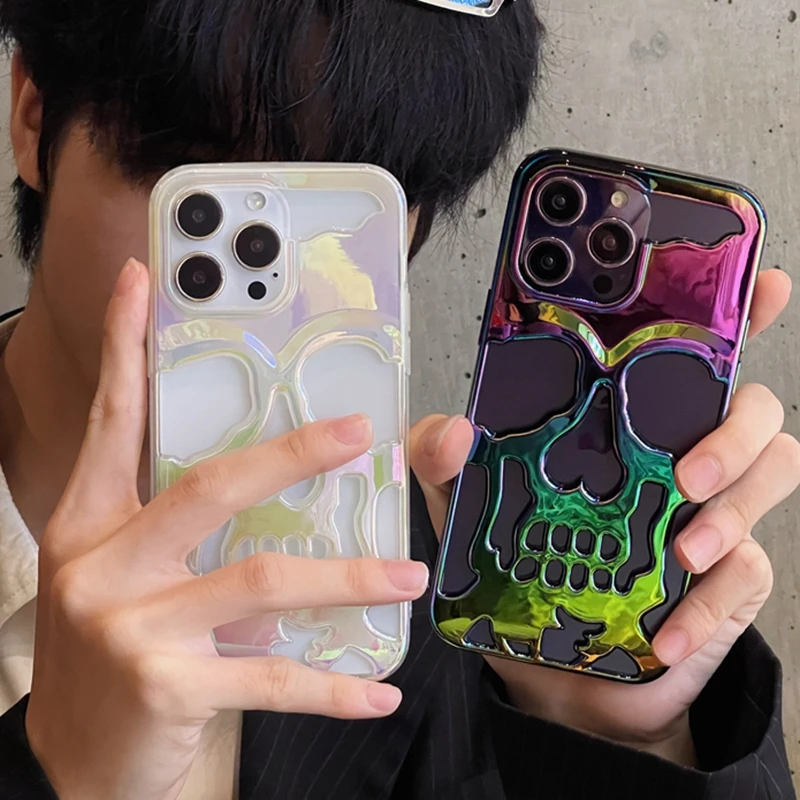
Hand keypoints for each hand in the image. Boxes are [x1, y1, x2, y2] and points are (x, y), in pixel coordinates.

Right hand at [26, 259, 427, 799]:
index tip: (140, 283)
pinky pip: (271, 679)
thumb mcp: (132, 570)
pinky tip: (378, 690)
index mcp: (93, 519)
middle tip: (360, 435)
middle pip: (212, 485)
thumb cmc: (112, 645)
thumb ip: (189, 526)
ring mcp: (131, 625)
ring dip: (347, 577)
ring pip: (262, 580)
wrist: (75, 755)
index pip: (113, 417)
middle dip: (293, 454)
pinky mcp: (166, 686)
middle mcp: (104, 562)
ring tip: (408, 575)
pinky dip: (332, 686)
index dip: (123, 346)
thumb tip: (279, 493)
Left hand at [411, 268, 797, 763]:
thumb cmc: (518, 562)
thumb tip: (455, 432)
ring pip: (775, 475)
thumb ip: (443, 461)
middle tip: (682, 474)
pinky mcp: (727, 580)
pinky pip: (749, 573)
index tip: (761, 285)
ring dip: (733, 512)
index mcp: (629, 424)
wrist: (554, 663)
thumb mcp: (466, 504)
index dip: (738, 314)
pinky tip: (667, 633)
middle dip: (734, 433)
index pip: (695, 356)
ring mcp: (713, 514)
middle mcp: (683, 455)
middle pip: (755, 410)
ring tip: (680, 550)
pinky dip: (709, 604)